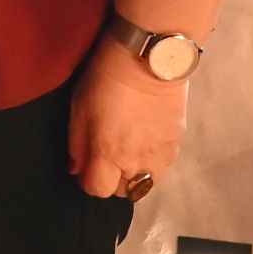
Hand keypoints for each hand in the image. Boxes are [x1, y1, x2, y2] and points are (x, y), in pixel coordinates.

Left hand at [69, 35, 189, 197]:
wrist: (149, 61)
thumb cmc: (105, 81)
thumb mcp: (78, 108)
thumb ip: (77, 144)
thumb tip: (75, 169)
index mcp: (108, 154)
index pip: (98, 190)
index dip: (89, 181)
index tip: (88, 166)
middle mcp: (137, 162)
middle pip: (125, 192)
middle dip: (113, 180)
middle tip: (108, 157)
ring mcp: (161, 155)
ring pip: (148, 184)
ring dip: (136, 175)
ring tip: (128, 152)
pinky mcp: (177, 144)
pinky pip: (163, 166)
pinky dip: (153, 161)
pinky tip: (145, 140)